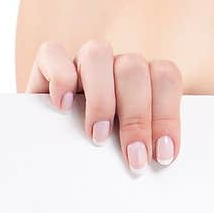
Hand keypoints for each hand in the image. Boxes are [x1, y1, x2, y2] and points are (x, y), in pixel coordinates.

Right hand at [25, 39, 183, 175]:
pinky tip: (63, 107)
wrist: (52, 154)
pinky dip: (59, 77)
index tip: (162, 153)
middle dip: (136, 117)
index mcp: (143, 77)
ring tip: (99, 136)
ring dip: (101, 98)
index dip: (167, 114)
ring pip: (97, 53)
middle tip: (134, 157)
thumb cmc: (101, 150)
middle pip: (133, 68)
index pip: (165, 77)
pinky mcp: (46, 65)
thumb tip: (163, 159)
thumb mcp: (128, 147)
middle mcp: (114, 65)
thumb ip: (146, 143)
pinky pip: (52, 53)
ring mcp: (81, 62)